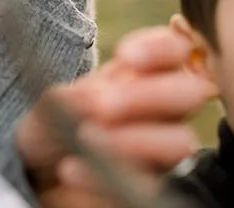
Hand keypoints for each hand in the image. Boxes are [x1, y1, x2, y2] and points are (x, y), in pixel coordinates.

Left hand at [16, 26, 216, 206]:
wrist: (43, 167)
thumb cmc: (61, 121)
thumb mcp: (59, 103)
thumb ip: (78, 97)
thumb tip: (96, 101)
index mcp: (153, 74)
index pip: (179, 49)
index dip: (161, 48)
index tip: (124, 55)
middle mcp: (170, 109)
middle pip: (191, 92)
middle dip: (149, 95)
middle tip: (103, 106)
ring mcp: (167, 149)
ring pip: (181, 142)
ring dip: (137, 139)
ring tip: (87, 138)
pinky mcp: (156, 185)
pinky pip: (150, 185)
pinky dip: (106, 178)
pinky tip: (73, 170)